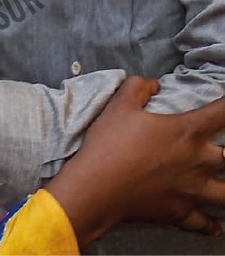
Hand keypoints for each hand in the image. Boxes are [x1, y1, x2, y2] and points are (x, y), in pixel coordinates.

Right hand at [46, 77, 224, 245]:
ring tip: (222, 182)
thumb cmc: (110, 144)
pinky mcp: (181, 213)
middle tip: (222, 149)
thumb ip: (140, 86)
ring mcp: (192, 191)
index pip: (222, 113)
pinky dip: (213, 224)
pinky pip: (207, 223)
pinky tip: (217, 224)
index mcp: (187, 131)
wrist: (96, 187)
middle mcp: (198, 161)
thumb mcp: (120, 104)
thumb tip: (153, 84)